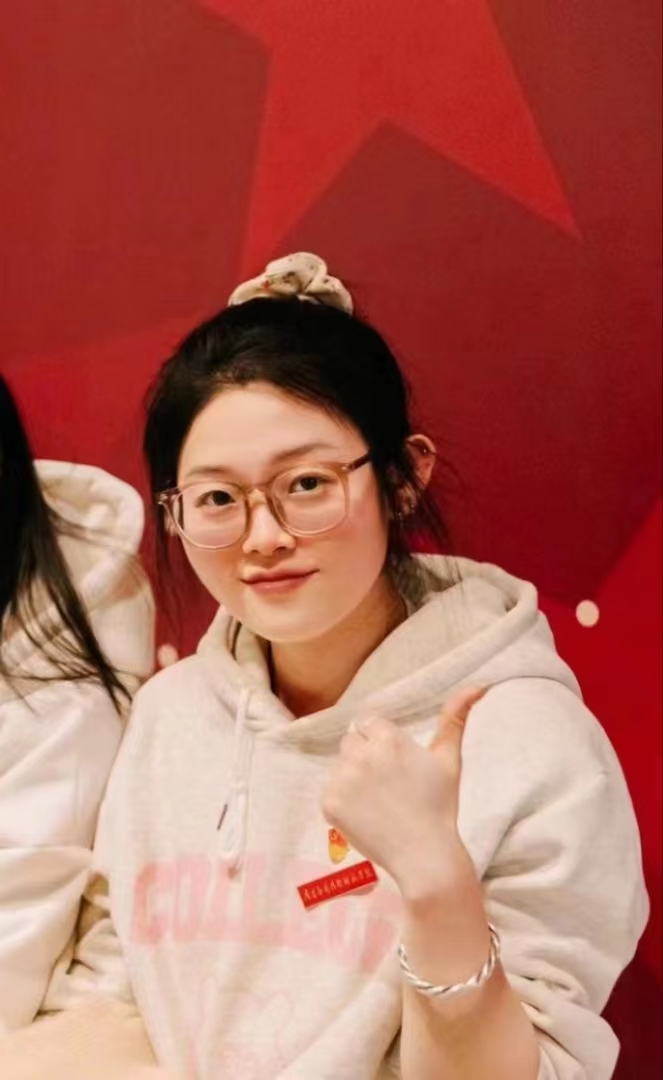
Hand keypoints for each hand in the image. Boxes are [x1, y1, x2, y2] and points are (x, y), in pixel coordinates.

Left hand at [321, 687, 485, 891]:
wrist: (425, 856)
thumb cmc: (440, 806)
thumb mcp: (448, 759)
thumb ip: (455, 718)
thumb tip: (477, 686)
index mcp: (388, 739)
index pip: (369, 723)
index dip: (381, 743)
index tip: (396, 766)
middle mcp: (362, 754)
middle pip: (351, 740)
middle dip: (365, 756)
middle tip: (388, 784)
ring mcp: (343, 779)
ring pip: (340, 765)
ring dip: (353, 777)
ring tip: (379, 801)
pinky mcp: (330, 802)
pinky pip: (331, 790)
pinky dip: (343, 801)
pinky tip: (367, 815)